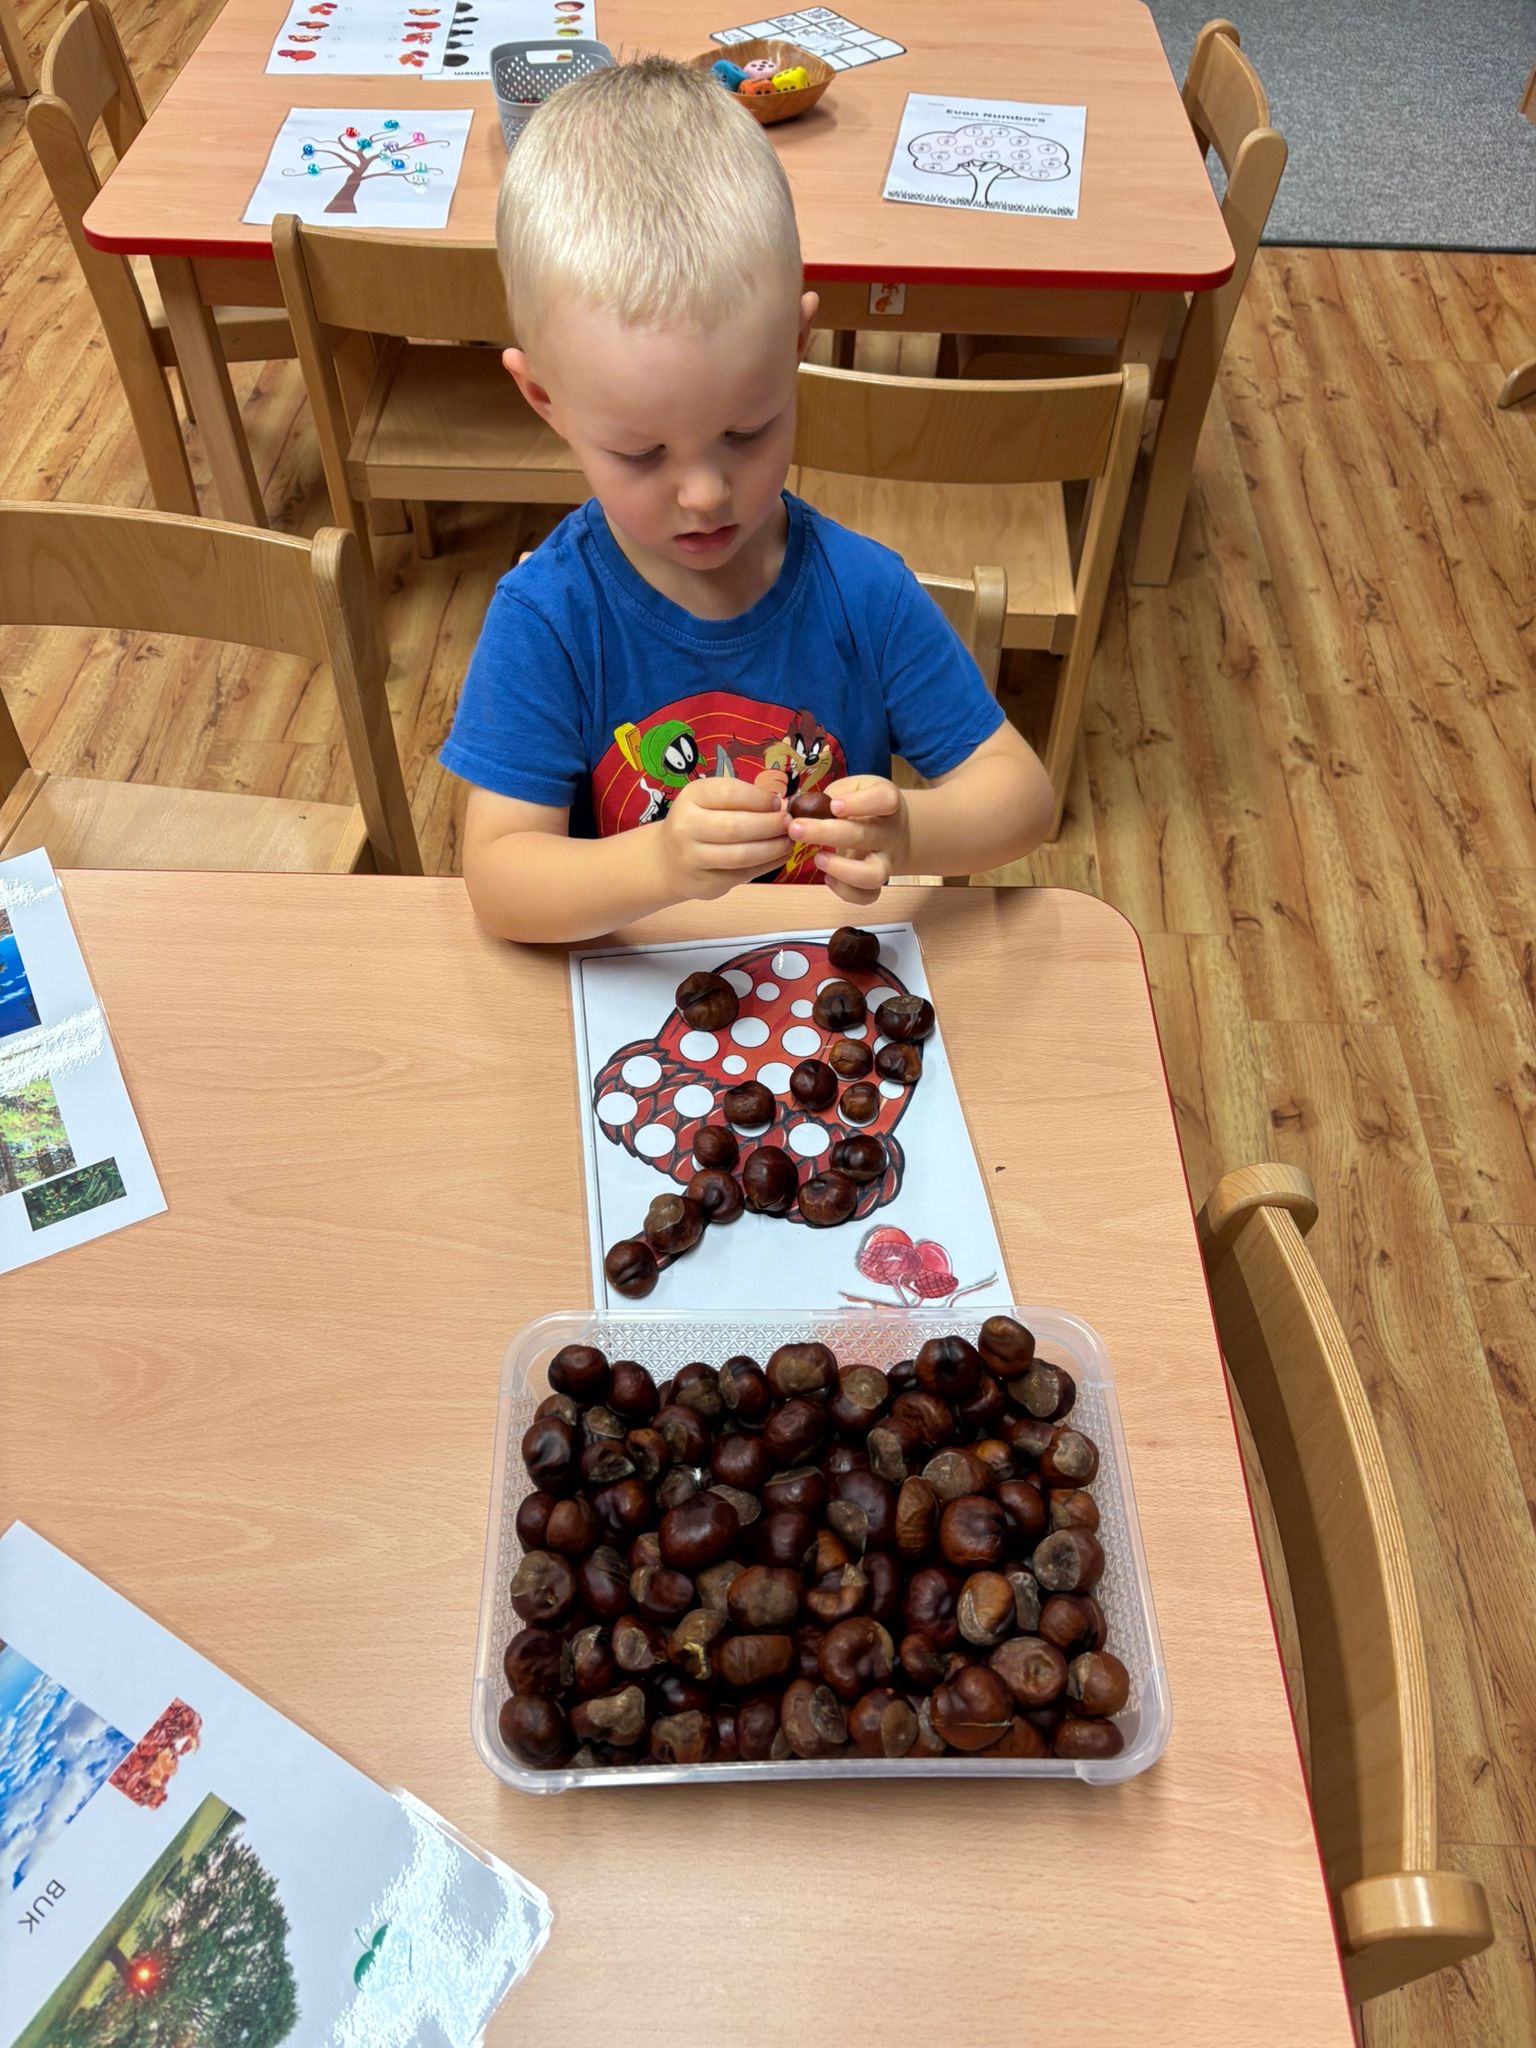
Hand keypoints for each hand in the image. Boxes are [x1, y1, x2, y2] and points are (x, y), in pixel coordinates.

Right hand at [658, 780, 791, 899]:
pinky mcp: (706, 883)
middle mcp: (686, 827)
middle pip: (736, 826)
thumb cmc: (698, 823)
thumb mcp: (709, 800)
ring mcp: (693, 859)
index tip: (778, 803)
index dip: (759, 798)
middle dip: (770, 825)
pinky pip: (743, 875)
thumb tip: (780, 806)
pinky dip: (768, 865)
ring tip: (789, 841)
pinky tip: (780, 856)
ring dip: (773, 848)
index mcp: (691, 798)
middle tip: (790, 823)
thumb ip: (740, 799)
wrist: (667, 861)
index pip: (730, 793)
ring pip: (741, 855)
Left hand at [787, 775, 908, 905]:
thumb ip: (830, 795)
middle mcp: (889, 833)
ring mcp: (886, 860)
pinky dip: (846, 891)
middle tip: (796, 829)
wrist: (894, 829)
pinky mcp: (878, 881)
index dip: (859, 803)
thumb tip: (792, 805)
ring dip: (842, 870)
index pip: (884, 800)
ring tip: (817, 859)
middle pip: (865, 836)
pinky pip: (868, 895)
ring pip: (873, 875)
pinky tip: (827, 877)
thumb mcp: (854, 788)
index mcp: (887, 802)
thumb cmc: (864, 805)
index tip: (834, 806)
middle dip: (827, 833)